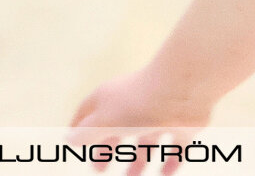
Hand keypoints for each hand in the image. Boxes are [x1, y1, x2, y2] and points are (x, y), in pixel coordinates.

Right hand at [68, 64, 213, 175]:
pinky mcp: (184, 124)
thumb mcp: (103, 122)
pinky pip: (176, 146)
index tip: (74, 147)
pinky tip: (165, 174)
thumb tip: (69, 140)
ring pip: (147, 139)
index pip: (88, 114)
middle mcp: (135, 104)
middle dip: (108, 149)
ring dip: (139, 160)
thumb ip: (86, 134)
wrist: (185, 88)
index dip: (79, 130)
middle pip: (118, 129)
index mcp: (111, 99)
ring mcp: (161, 114)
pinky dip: (171, 162)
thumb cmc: (137, 103)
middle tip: (99, 170)